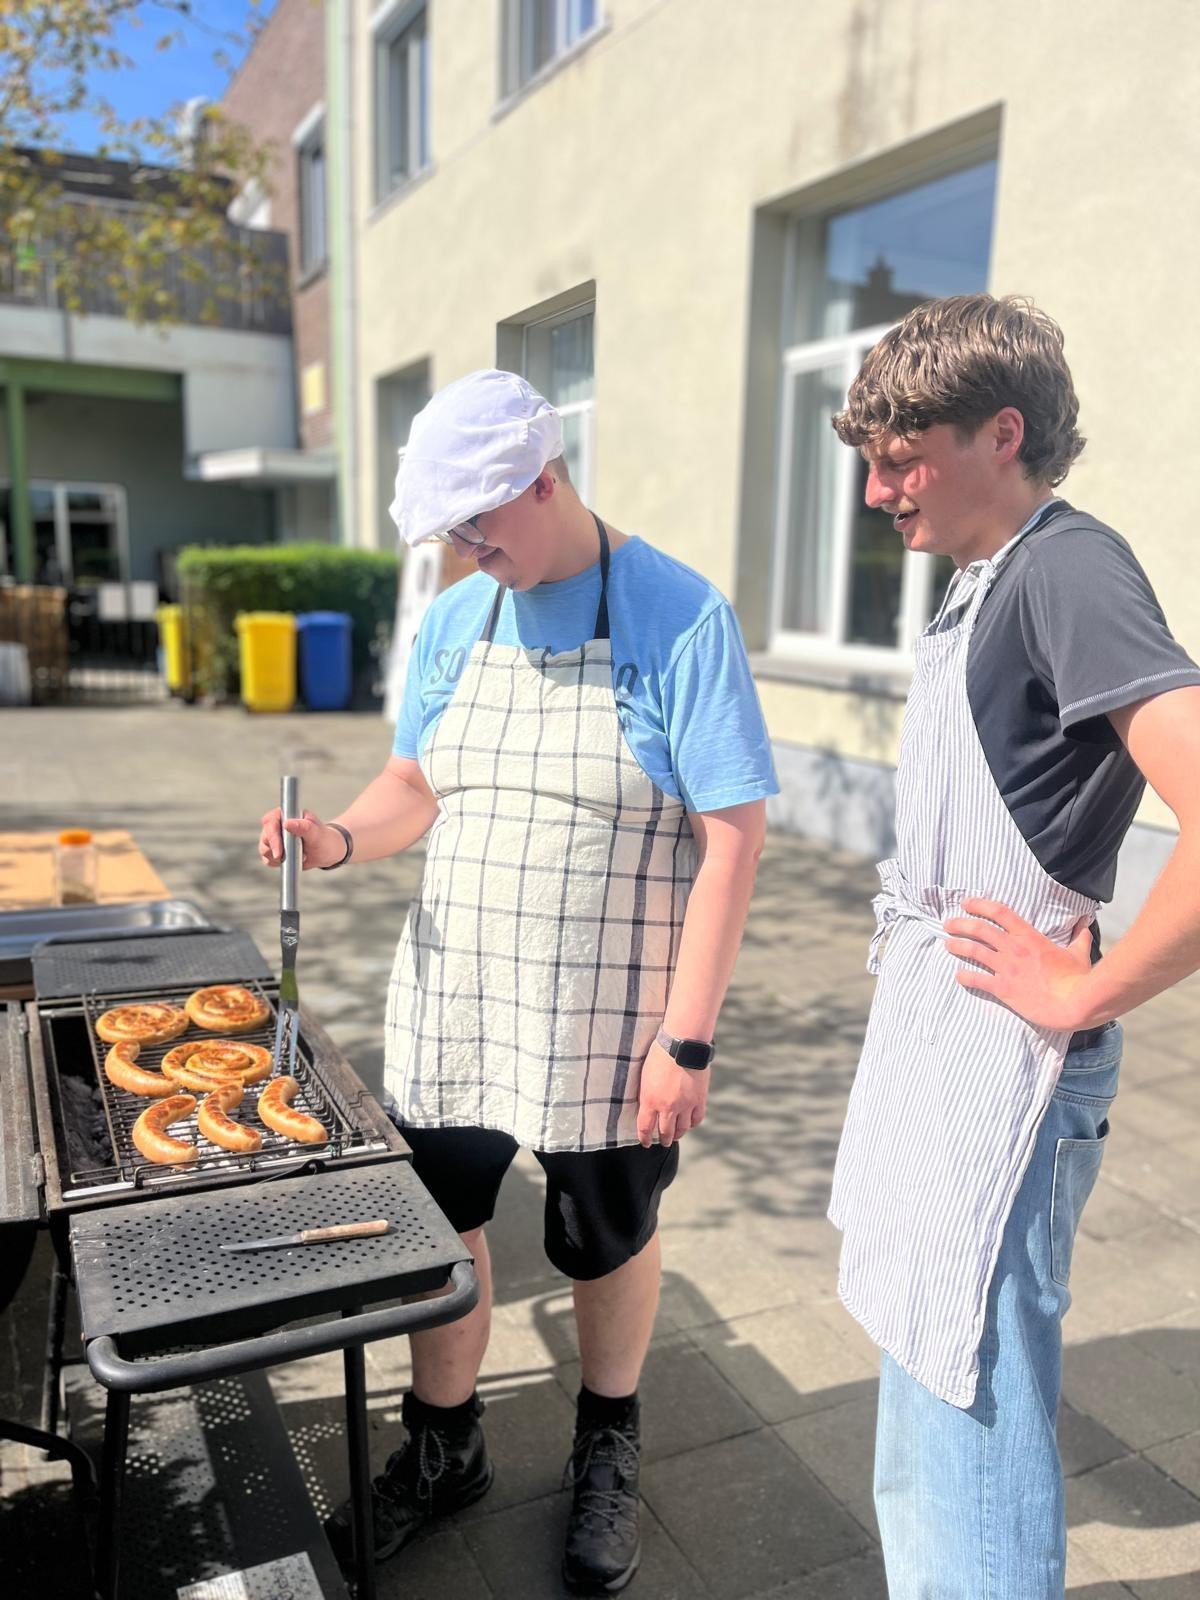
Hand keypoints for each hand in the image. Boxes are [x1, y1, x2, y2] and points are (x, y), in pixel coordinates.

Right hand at [258, 807, 345, 870]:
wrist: (327, 852)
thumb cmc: (323, 839)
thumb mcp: (316, 833)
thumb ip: (303, 827)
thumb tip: (287, 823)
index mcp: (287, 814)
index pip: (270, 821)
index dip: (272, 836)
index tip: (279, 851)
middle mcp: (278, 824)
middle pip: (265, 836)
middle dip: (274, 849)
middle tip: (284, 858)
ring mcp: (275, 837)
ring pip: (264, 848)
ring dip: (275, 857)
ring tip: (292, 857)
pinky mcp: (275, 850)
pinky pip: (267, 858)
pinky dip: (275, 863)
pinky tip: (287, 861)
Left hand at [636, 1040, 709, 1148]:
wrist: (682, 1044)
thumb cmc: (659, 1055)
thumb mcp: (644, 1076)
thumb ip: (646, 1095)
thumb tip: (647, 1107)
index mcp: (650, 1100)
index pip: (645, 1127)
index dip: (645, 1138)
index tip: (646, 1143)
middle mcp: (667, 1107)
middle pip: (665, 1132)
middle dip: (663, 1140)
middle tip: (662, 1142)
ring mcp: (685, 1105)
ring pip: (682, 1129)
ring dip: (678, 1134)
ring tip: (675, 1136)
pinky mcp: (699, 1099)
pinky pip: (697, 1119)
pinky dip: (693, 1123)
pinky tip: (690, 1123)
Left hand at [943, 898, 1098, 1030]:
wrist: (1074, 1004)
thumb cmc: (1078, 978)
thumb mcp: (1079, 953)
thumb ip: (1078, 936)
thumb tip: (1085, 923)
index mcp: (1030, 937)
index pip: (1000, 912)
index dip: (980, 905)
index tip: (966, 903)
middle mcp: (1014, 949)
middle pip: (980, 929)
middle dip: (961, 924)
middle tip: (949, 924)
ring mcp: (1007, 968)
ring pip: (974, 951)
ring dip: (957, 946)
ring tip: (947, 944)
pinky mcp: (1003, 989)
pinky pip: (978, 980)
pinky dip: (965, 977)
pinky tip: (958, 975)